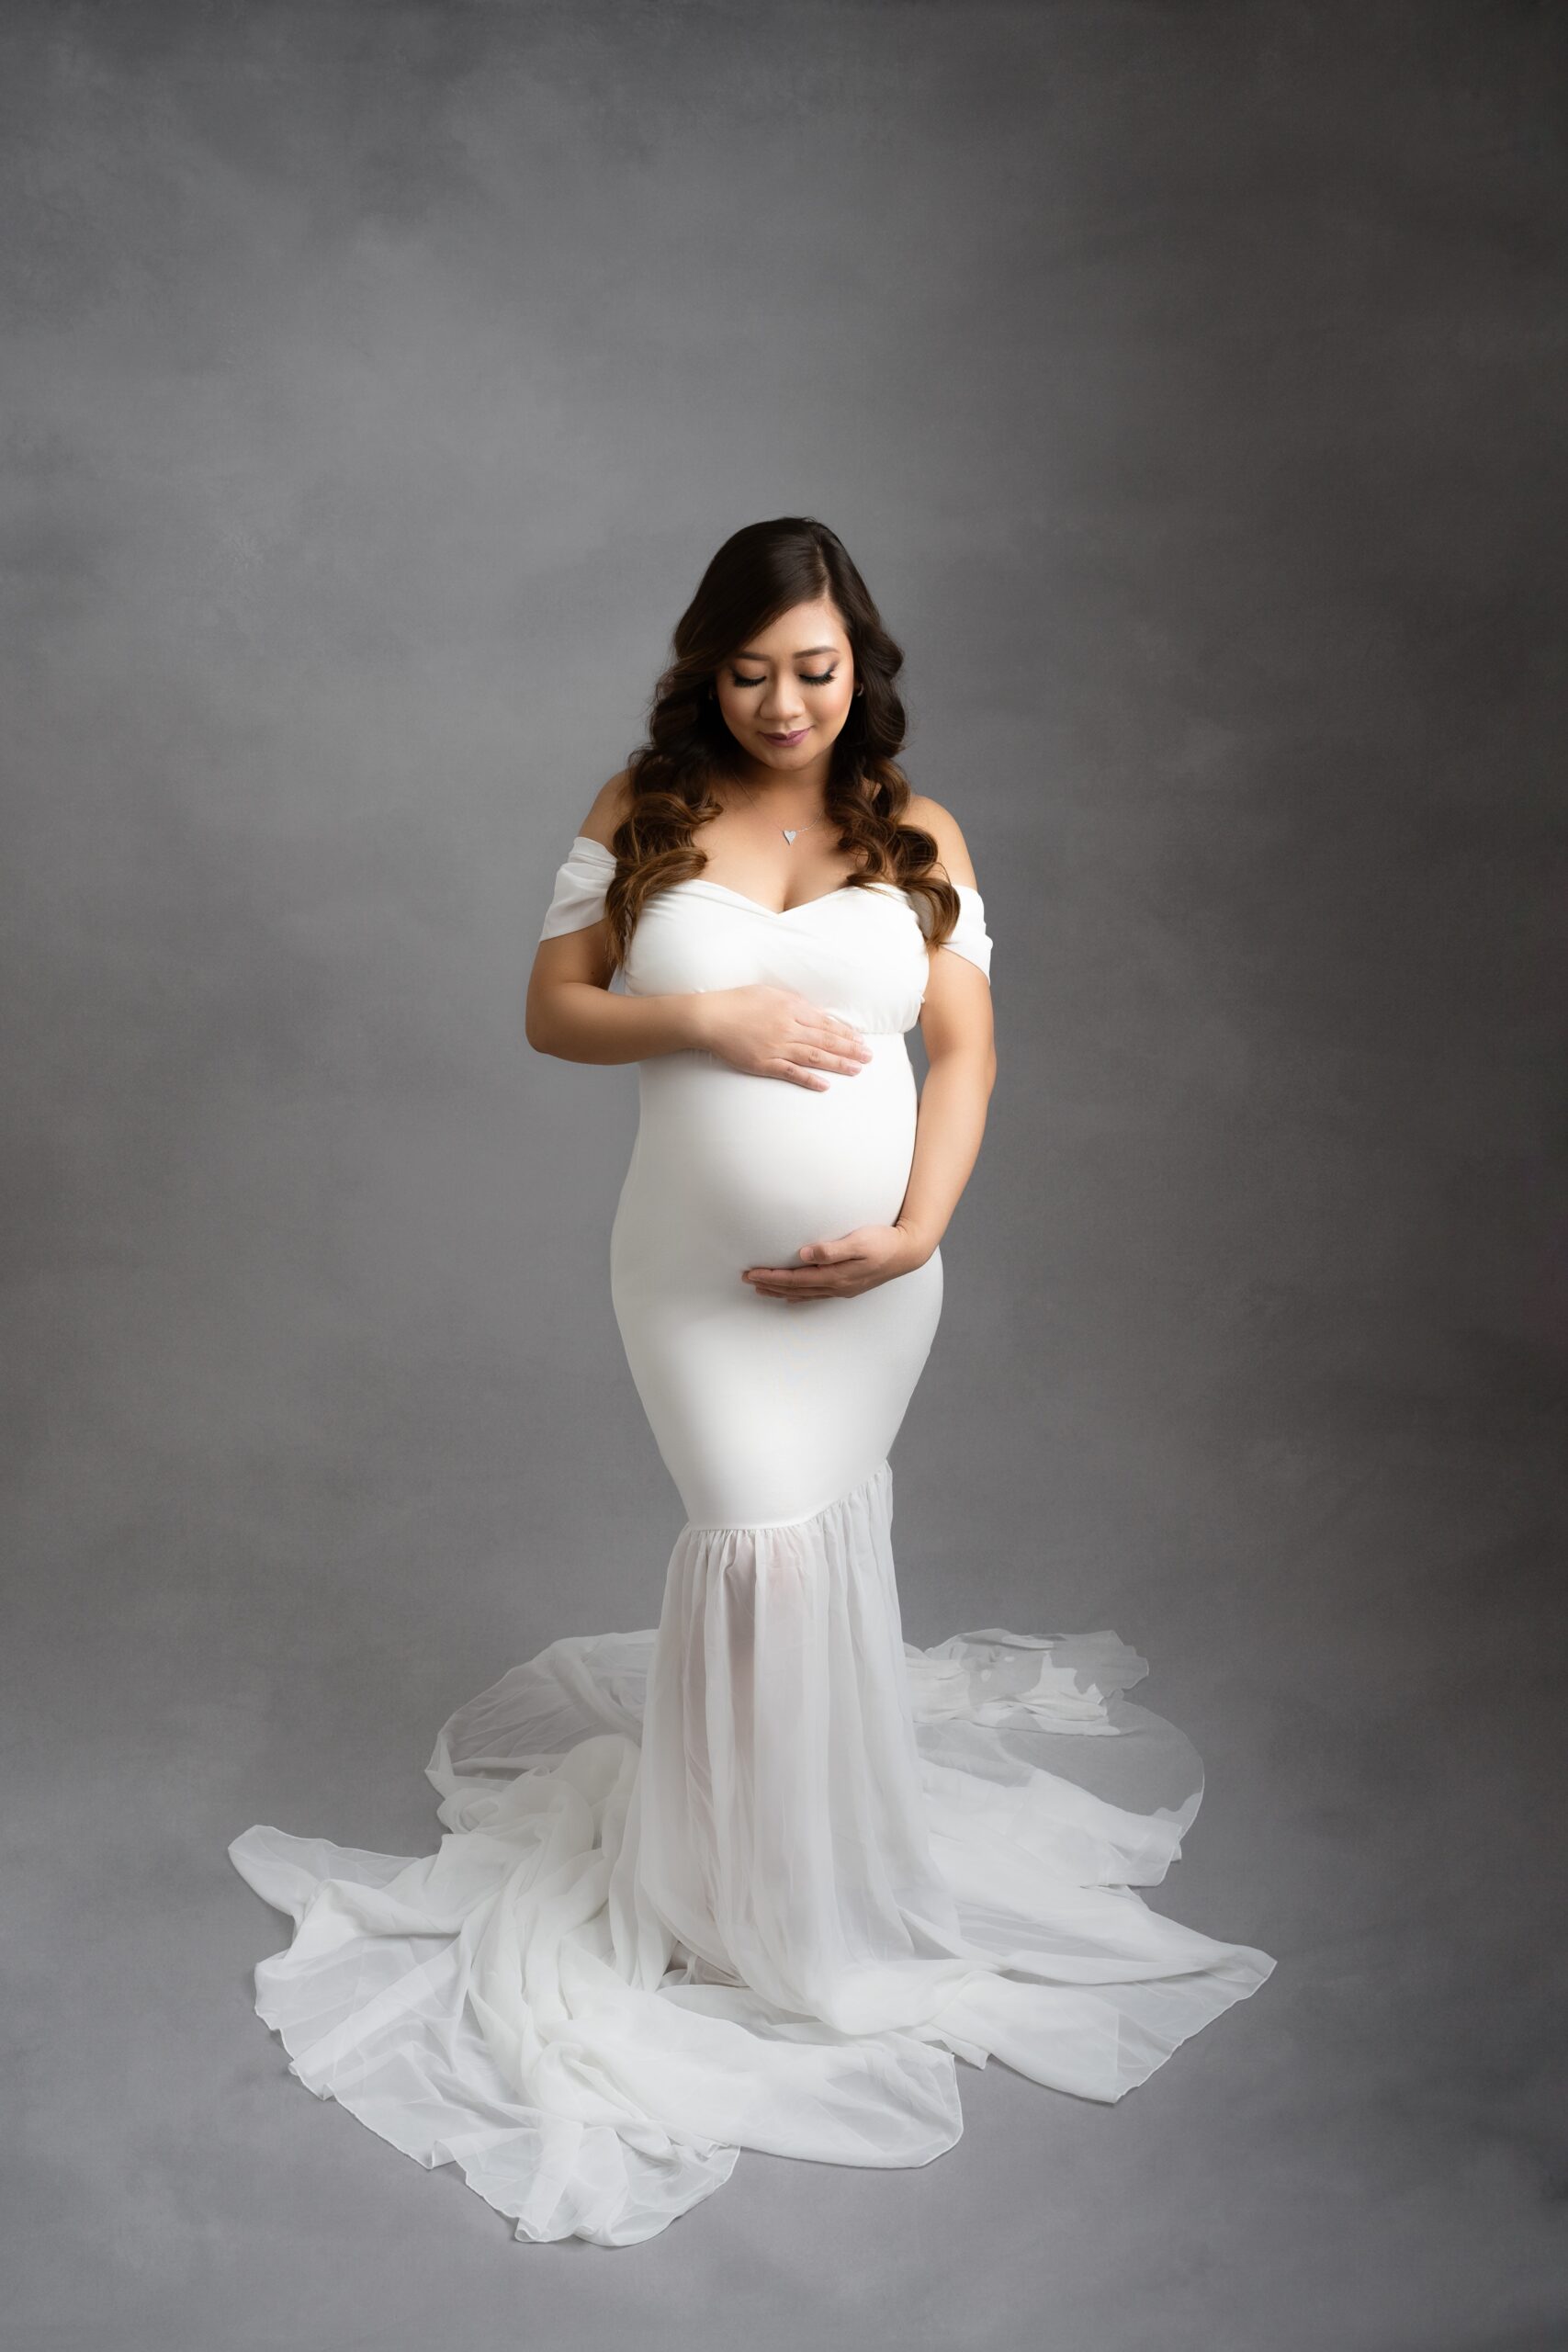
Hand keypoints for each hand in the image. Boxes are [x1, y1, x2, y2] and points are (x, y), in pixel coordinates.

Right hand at [689, 984, 871, 1088]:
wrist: (710, 1018)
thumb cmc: (738, 1002)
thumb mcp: (769, 993)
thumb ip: (793, 1003)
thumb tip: (813, 1013)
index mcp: (791, 1008)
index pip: (825, 1022)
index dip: (845, 1032)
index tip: (861, 1039)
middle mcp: (788, 1027)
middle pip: (826, 1039)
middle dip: (850, 1049)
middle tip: (869, 1056)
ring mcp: (777, 1047)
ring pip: (814, 1056)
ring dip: (838, 1064)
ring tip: (856, 1069)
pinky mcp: (764, 1063)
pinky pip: (791, 1073)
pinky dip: (809, 1079)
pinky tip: (825, 1085)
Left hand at [741, 1220, 933, 1300]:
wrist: (908, 1252)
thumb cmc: (884, 1242)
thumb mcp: (859, 1241)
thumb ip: (831, 1249)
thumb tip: (804, 1253)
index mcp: (835, 1275)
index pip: (795, 1279)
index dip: (771, 1277)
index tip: (751, 1273)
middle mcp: (836, 1285)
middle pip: (795, 1289)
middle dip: (770, 1285)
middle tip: (746, 1280)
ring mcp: (842, 1288)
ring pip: (803, 1294)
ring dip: (781, 1291)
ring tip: (761, 1289)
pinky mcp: (847, 1285)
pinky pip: (816, 1294)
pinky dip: (799, 1296)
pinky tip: (791, 1297)